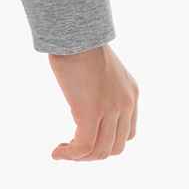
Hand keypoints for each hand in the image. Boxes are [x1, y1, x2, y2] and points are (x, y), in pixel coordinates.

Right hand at [48, 41, 138, 160]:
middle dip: (94, 153)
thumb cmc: (79, 42)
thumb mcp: (99, 68)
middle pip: (115, 146)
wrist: (74, 32)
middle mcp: (126, 105)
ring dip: (81, 157)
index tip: (87, 136)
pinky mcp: (91, 113)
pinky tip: (57, 153)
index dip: (107, 141)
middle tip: (73, 149)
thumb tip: (84, 92)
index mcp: (130, 94)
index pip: (127, 132)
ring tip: (64, 152)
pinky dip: (70, 154)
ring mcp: (110, 111)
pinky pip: (83, 146)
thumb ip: (100, 85)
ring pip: (100, 151)